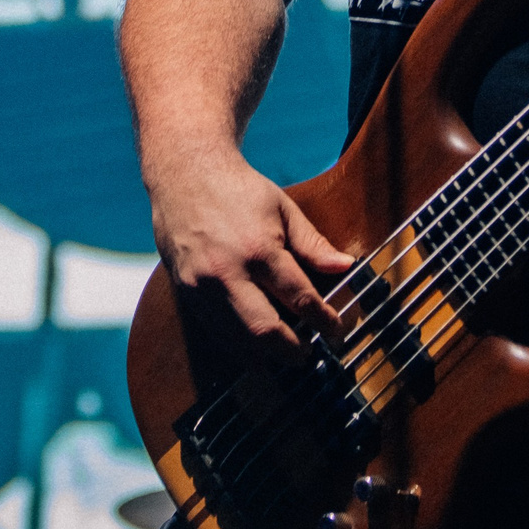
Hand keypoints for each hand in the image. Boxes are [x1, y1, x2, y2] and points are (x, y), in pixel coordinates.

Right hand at [148, 147, 355, 359]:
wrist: (183, 174)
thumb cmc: (237, 189)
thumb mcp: (283, 208)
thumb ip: (313, 243)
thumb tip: (345, 267)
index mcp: (259, 249)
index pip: (300, 299)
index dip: (323, 321)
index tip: (336, 331)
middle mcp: (227, 272)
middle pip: (266, 331)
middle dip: (293, 350)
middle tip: (309, 353)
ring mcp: (202, 286)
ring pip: (238, 340)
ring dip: (266, 354)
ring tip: (285, 351)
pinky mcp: (186, 291)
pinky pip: (216, 330)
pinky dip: (239, 343)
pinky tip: (255, 341)